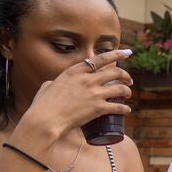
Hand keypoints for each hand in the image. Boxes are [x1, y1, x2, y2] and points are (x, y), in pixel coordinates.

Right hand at [18, 49, 133, 140]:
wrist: (45, 119)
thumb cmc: (43, 104)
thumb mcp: (48, 86)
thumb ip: (56, 82)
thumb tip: (54, 83)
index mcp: (75, 71)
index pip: (100, 58)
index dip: (116, 54)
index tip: (127, 52)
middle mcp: (87, 79)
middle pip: (116, 72)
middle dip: (126, 75)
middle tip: (129, 80)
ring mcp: (94, 93)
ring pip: (121, 89)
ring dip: (127, 91)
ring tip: (128, 94)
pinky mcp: (98, 108)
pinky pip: (118, 107)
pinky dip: (125, 108)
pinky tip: (127, 110)